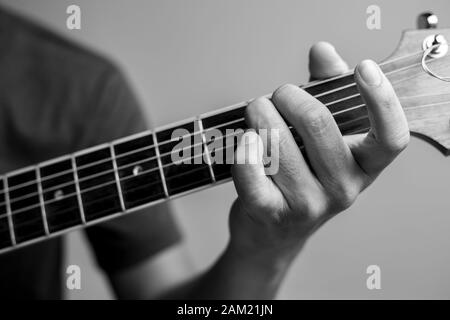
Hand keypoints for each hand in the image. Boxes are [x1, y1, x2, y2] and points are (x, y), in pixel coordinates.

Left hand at [229, 42, 409, 261]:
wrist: (272, 232)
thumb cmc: (299, 174)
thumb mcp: (321, 136)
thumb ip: (328, 90)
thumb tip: (323, 51)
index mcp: (363, 167)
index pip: (391, 137)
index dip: (382, 99)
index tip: (364, 68)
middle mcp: (343, 189)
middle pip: (318, 123)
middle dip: (288, 95)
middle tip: (277, 95)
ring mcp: (308, 205)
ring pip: (278, 140)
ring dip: (259, 114)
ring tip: (256, 114)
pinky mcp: (270, 213)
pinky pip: (252, 170)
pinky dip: (244, 147)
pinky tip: (245, 139)